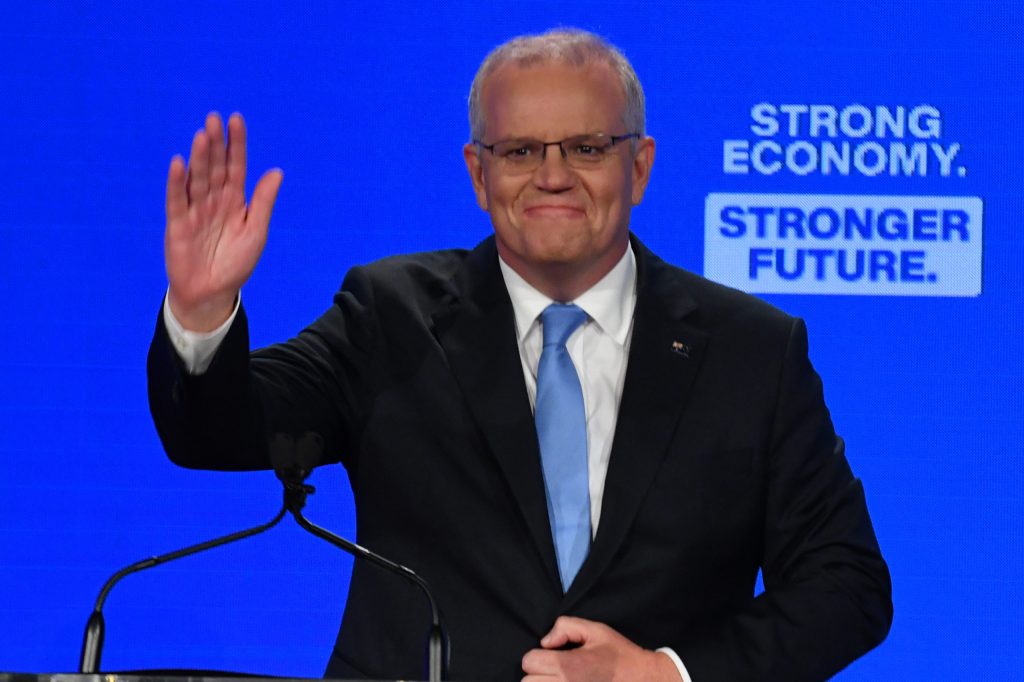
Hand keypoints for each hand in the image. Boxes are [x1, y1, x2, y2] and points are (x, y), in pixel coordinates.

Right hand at [165, 111, 282, 330]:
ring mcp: (194, 211)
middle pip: (214, 167)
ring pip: (197, 179)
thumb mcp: (256, 232)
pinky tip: (179, 164)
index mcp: (235, 201)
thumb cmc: (235, 264)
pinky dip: (177, 183)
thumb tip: (276, 171)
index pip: (235, 167)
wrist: (212, 293)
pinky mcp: (177, 225)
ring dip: (199, 158)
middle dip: (216, 144)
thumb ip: (263, 202)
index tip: (236, 120)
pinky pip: (177, 200)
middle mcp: (213, 201)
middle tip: (214, 118)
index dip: (236, 145)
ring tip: (203, 136)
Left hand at [521, 616, 680, 681]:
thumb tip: (545, 641)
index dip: (537, 656)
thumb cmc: (620, 656)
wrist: (644, 680)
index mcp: (569, 666)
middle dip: (537, 674)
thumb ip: (566, 627)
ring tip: (558, 681)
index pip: (529, 662)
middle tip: (553, 671)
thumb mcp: (596, 630)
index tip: (550, 656)